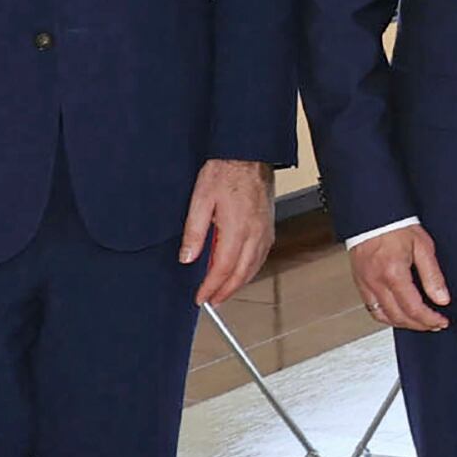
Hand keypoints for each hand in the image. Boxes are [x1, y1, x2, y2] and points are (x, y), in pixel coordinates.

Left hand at [179, 158, 274, 305]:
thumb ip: (194, 232)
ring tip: (224, 292)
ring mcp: (265, 231)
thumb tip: (188, 258)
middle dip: (225, 292)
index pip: (222, 269)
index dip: (210, 287)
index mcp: (236, 229)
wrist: (248, 154)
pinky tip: (242, 271)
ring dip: (239, 284)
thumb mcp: (200, 200)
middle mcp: (254, 233)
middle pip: (240, 274)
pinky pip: (261, 256)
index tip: (201, 297)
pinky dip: (250, 270)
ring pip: (254, 267)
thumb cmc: (226, 171)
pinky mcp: (269, 226)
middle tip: (212, 301)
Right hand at [352, 223, 455, 332]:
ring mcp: (365, 284)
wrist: (373, 214)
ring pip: (383, 316)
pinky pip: (371, 308)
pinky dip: (386, 316)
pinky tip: (398, 314)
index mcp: (394, 273)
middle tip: (434, 324)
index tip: (441, 321)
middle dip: (419, 325)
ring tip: (419, 322)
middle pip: (398, 317)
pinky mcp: (360, 282)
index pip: (413, 308)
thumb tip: (441, 298)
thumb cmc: (396, 226)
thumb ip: (433, 276)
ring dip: (403, 324)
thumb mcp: (423, 247)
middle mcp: (376, 282)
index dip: (429, 320)